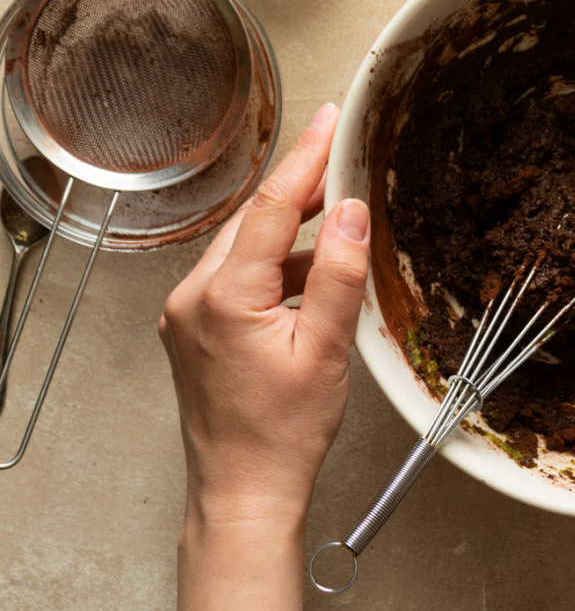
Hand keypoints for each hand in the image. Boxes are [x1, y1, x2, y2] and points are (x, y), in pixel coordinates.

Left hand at [159, 103, 369, 610]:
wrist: (244, 492)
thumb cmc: (283, 434)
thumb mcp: (325, 350)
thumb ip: (337, 274)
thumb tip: (351, 212)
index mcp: (222, 296)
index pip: (269, 207)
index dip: (306, 157)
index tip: (332, 118)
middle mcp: (193, 296)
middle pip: (252, 220)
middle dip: (299, 186)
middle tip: (342, 153)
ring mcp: (188, 313)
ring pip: (245, 247)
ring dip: (289, 229)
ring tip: (338, 216)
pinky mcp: (195, 329)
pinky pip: (237, 275)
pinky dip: (276, 264)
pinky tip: (311, 272)